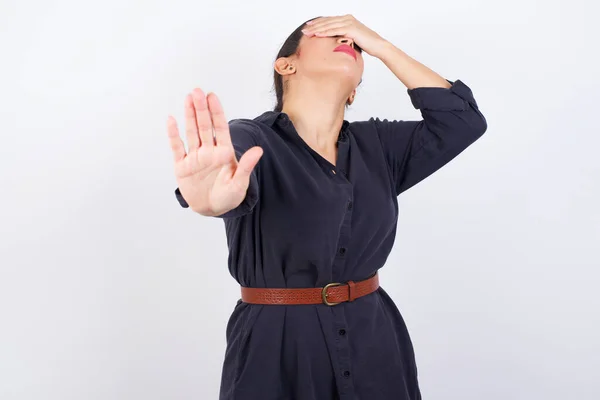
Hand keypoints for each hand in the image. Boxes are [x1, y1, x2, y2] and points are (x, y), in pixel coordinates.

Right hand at [167, 89, 262, 215]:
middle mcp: (209, 151)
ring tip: (188, 98)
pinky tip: (171, 120)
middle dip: (201, 109)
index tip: (212, 96)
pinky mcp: (182, 167)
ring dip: (189, 116)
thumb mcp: (240, 183)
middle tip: (197, 91)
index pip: (220, 128)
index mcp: (224, 153)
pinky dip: (174, 135)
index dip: (216, 112)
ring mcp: (195, 157)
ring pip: (191, 133)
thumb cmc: (229, 196)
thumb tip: (259, 150)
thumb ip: (246, 166)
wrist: (212, 209)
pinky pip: (177, 148)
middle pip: (204, 126)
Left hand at [302, 14, 387, 56]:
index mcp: (347, 19)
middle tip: (304, 30)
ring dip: (317, 29)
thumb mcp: (352, 39)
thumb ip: (343, 37)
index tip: (308, 26)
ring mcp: (349, 22)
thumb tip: (334, 43)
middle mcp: (347, 18)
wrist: (378, 46)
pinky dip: (325, 32)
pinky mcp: (351, 28)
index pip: (329, 20)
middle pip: (327, 21)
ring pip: (329, 25)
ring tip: (307, 33)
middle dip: (314, 26)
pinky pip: (334, 30)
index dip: (318, 23)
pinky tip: (317, 34)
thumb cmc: (366, 44)